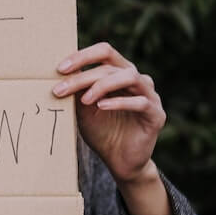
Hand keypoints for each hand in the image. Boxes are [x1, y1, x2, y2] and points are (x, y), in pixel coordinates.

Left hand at [54, 42, 165, 182]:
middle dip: (84, 75)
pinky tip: (102, 107)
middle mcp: (137, 79)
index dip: (83, 56)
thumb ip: (78, 90)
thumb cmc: (102, 131)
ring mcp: (149, 95)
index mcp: (120, 73)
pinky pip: (140, 102)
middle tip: (62, 88)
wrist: (119, 161)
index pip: (104, 52)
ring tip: (84, 99)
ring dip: (102, 85)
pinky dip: (119, 102)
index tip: (60, 69)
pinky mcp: (156, 114)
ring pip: (129, 77)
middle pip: (112, 64)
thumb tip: (60, 73)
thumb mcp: (84, 109)